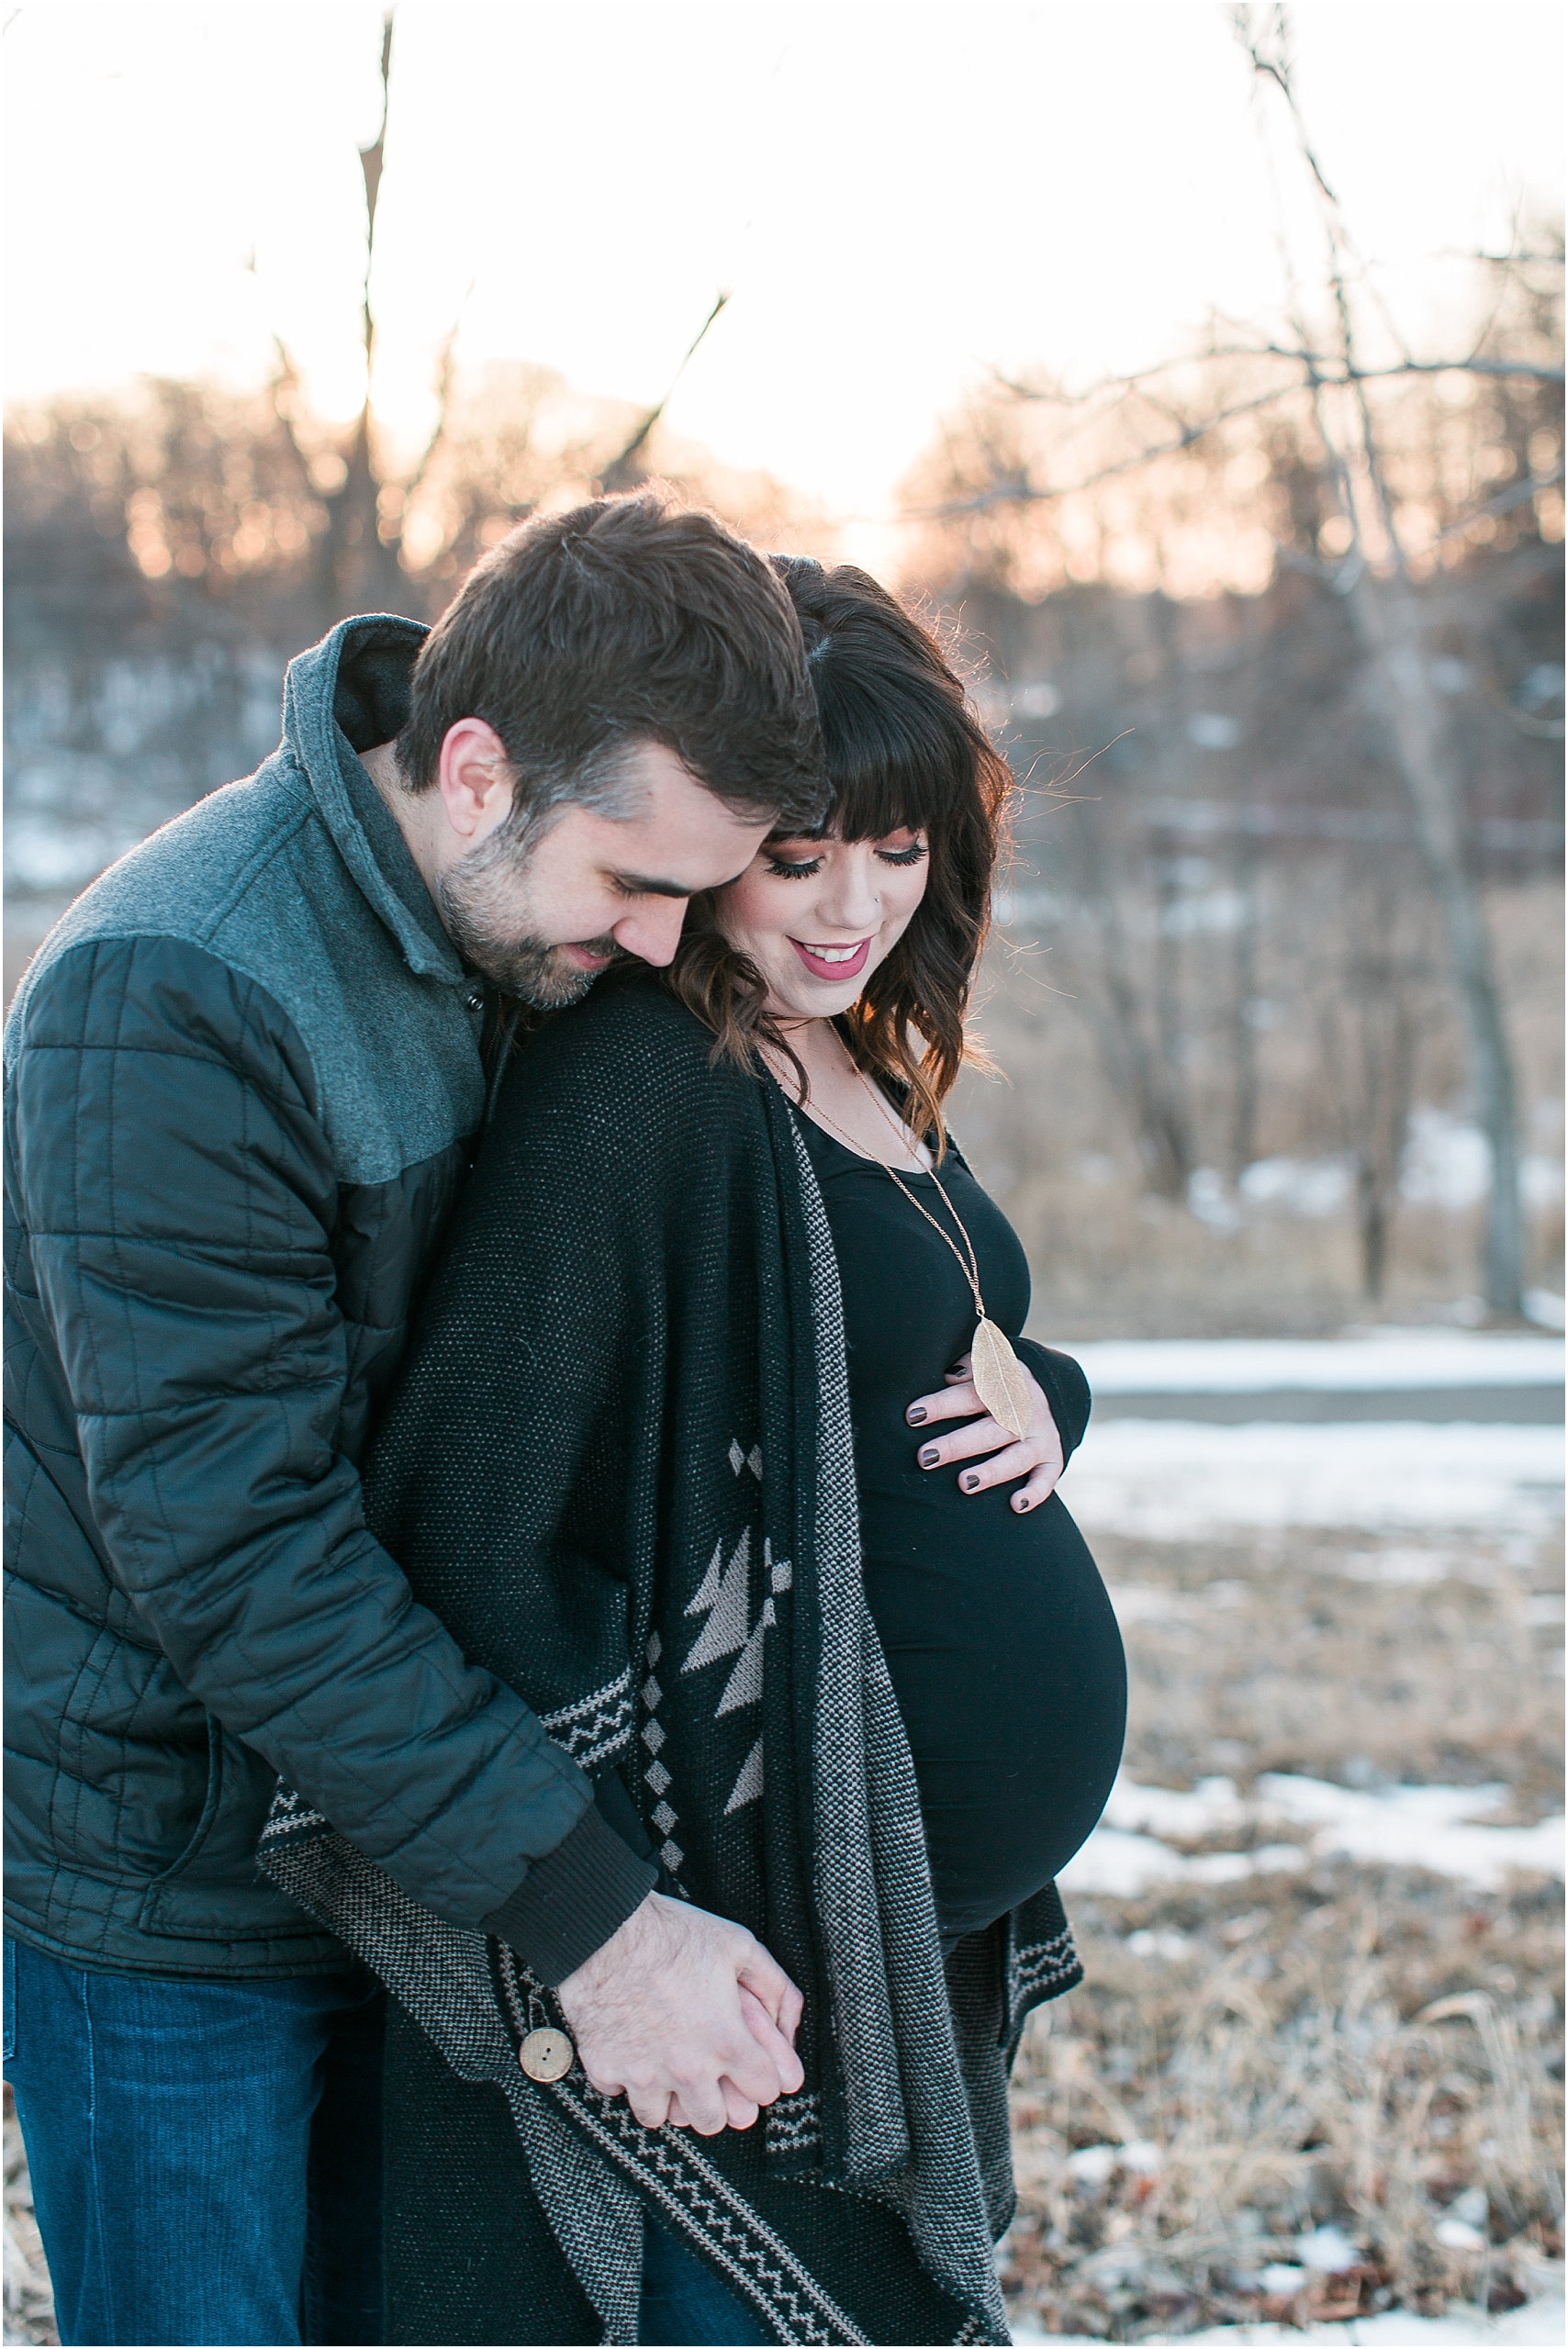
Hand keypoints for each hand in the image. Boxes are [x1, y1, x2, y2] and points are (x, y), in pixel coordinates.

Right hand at [555, 1891, 803, 2135]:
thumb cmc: (673, 1934)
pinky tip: (632, 2052)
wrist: (607, 1929)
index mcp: (726, 2041)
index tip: (751, 2065)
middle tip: (711, 2076)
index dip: (762, 2076)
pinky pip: (619, 2094)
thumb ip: (775, 1987)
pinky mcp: (605, 2069)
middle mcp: (687, 2069)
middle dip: (718, 2101)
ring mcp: (643, 2075)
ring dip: (669, 2098)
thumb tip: (789, 2023)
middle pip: (714, 2121)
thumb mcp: (740, 1946)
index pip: (763, 2092)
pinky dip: (626, 2080)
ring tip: (669, 2070)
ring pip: (663, 2119)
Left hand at [904, 1353, 1064, 1512]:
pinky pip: (1046, 1479)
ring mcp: (1040, 1439)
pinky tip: (1016, 1505)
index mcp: (1003, 1388)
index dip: (942, 1405)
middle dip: (957, 1445)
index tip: (913, 1415)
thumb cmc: (1002, 1384)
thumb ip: (967, 1368)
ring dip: (991, 1472)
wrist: (1054, 1393)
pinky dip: (1035, 1493)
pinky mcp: (1052, 1461)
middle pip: (988, 1432)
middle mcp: (1023, 1414)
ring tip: (964, 1483)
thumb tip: (947, 1375)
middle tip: (925, 1457)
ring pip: (1015, 1458)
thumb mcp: (990, 1365)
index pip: (969, 1395)